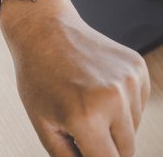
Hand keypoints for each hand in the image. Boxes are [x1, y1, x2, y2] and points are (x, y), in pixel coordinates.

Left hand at [0, 0, 150, 156]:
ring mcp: (129, 80)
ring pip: (133, 128)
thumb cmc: (37, 74)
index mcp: (86, 116)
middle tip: (81, 128)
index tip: (89, 153)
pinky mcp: (137, 68)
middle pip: (125, 150)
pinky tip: (97, 88)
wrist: (44, 30)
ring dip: (114, 125)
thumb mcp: (43, 123)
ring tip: (86, 102)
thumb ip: (67, 156)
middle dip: (104, 147)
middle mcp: (113, 98)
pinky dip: (121, 105)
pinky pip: (138, 105)